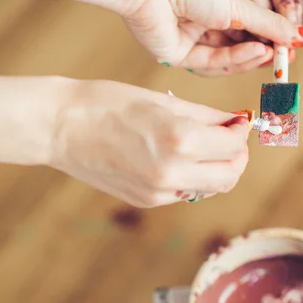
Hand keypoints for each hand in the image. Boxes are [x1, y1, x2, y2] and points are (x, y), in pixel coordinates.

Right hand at [50, 80, 251, 207]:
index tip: (238, 121)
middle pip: (230, 176)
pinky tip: (177, 157)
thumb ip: (206, 115)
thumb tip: (235, 121)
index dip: (241, 132)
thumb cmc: (106, 103)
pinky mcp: (146, 201)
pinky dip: (192, 176)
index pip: (234, 146)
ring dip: (217, 168)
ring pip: (210, 189)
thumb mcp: (162, 101)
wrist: (60, 127)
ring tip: (206, 146)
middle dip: (237, 156)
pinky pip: (184, 192)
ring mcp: (159, 193)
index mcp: (180, 141)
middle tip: (231, 137)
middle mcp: (172, 174)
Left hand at [121, 0, 302, 76]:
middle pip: (236, 49)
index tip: (292, 46)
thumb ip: (270, 24)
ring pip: (224, 61)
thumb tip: (302, 35)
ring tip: (271, 52)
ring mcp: (187, 42)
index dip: (269, 41)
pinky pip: (209, 63)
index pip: (245, 31)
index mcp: (212, 7)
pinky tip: (254, 52)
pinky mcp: (175, 56)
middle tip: (287, 57)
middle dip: (262, 54)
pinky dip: (234, 60)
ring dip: (250, 58)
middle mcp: (199, 25)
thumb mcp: (237, 6)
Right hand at [244, 0, 302, 60]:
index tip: (296, 46)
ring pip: (285, 26)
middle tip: (293, 3)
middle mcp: (252, 15)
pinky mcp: (271, 7)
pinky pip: (288, 16)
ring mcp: (262, 11)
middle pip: (275, 36)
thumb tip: (295, 36)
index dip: (280, 45)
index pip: (262, 41)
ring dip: (295, 12)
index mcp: (246, 11)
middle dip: (291, 24)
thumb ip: (286, 11)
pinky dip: (295, 6)